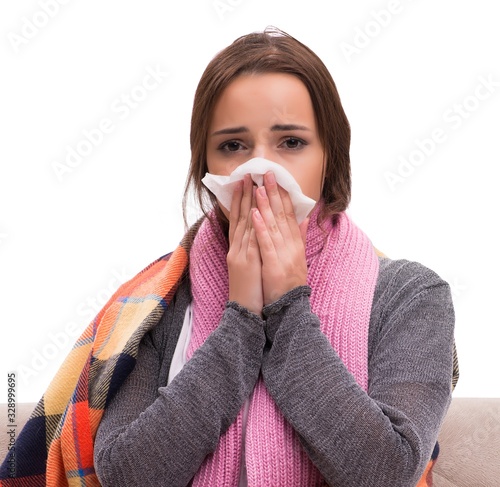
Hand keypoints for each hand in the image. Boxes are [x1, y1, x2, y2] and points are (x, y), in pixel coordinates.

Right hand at [227, 174, 263, 315]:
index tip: (247, 183)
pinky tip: (255, 212)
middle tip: (247, 175)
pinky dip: (252, 226)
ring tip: (251, 185)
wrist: (244, 312)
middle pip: (240, 217)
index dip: (243, 201)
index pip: (241, 220)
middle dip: (244, 196)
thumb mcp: (253, 266)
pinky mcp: (246, 263)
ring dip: (247, 204)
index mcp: (240, 248)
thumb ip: (256, 249)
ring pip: (244, 225)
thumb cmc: (250, 290)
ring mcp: (240, 254)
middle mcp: (237, 248)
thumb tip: (261, 234)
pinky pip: (250, 241)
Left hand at [252, 171, 308, 305]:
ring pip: (273, 225)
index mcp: (295, 243)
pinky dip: (261, 228)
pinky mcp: (274, 265)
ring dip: (266, 205)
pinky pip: (266, 244)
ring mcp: (283, 255)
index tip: (277, 178)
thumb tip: (304, 218)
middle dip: (274, 193)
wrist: (288, 307)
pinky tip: (254, 214)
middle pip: (282, 215)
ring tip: (258, 187)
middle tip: (267, 173)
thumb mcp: (297, 257)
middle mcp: (291, 246)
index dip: (282, 195)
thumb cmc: (288, 282)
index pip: (289, 214)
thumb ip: (300, 237)